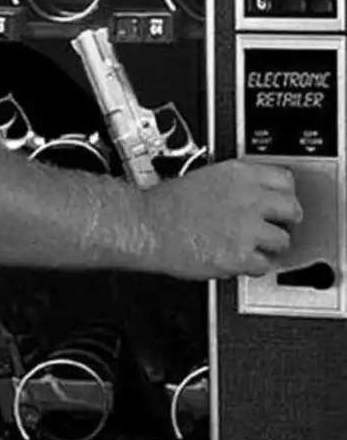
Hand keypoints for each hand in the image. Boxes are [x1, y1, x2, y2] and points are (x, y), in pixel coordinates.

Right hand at [142, 159, 302, 279]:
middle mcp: (248, 198)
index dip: (284, 193)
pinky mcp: (240, 256)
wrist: (146, 226)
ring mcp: (247, 228)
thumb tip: (252, 195)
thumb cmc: (163, 204)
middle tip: (274, 226)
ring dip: (269, 246)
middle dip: (285, 220)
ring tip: (251, 246)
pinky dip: (252, 266)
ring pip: (283, 241)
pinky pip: (264, 266)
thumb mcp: (202, 177)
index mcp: (238, 173)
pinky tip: (237, 259)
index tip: (279, 202)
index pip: (285, 179)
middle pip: (293, 210)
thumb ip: (234, 185)